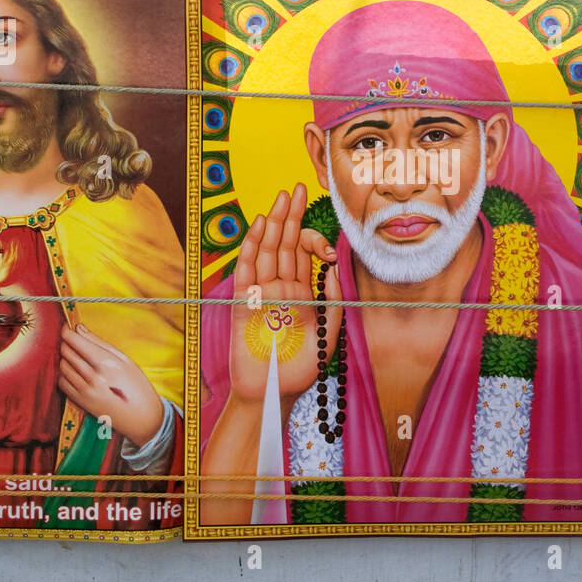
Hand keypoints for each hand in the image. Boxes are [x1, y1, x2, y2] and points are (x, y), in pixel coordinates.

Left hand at [59, 324, 163, 446]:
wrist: (141, 418)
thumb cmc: (138, 386)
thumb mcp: (126, 360)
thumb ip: (100, 343)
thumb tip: (80, 328)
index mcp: (106, 363)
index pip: (76, 341)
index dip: (67, 331)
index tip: (68, 326)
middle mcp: (92, 376)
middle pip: (67, 352)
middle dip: (67, 342)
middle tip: (74, 339)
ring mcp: (84, 390)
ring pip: (62, 365)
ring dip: (66, 357)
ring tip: (77, 355)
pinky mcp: (79, 401)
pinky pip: (61, 381)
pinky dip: (64, 373)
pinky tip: (75, 371)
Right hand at [229, 183, 340, 404]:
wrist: (273, 393)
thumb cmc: (301, 369)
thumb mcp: (328, 335)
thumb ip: (334, 301)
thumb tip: (336, 268)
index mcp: (302, 294)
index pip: (305, 256)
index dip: (314, 239)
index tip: (327, 235)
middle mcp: (282, 288)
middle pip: (285, 245)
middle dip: (291, 216)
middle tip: (298, 187)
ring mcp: (262, 293)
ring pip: (267, 251)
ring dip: (274, 224)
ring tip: (281, 197)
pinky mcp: (245, 302)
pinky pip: (247, 270)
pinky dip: (252, 247)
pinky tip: (260, 226)